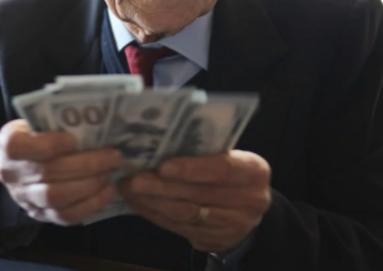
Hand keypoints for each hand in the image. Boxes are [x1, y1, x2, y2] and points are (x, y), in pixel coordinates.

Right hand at [0, 119, 121, 225]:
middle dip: (86, 165)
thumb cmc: (37, 136)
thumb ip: (57, 122)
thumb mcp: (38, 122)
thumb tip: (93, 119)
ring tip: (110, 172)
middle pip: (48, 172)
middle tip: (113, 156)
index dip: (50, 144)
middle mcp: (11, 174)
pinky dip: (90, 204)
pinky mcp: (41, 215)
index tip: (75, 139)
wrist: (22, 165)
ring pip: (57, 197)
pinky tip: (107, 191)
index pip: (21, 146)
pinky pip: (66, 216)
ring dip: (89, 184)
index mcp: (9, 144)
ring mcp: (25, 198)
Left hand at [119, 150, 270, 253]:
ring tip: (129, 189)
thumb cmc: (230, 172)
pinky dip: (155, 214)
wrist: (246, 210)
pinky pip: (178, 227)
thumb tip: (159, 142)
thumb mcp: (230, 157)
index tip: (163, 166)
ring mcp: (233, 225)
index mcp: (254, 171)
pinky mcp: (214, 240)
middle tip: (134, 178)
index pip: (223, 169)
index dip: (192, 168)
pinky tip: (138, 203)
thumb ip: (205, 151)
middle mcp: (250, 200)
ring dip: (153, 202)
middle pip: (199, 194)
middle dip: (162, 187)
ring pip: (186, 214)